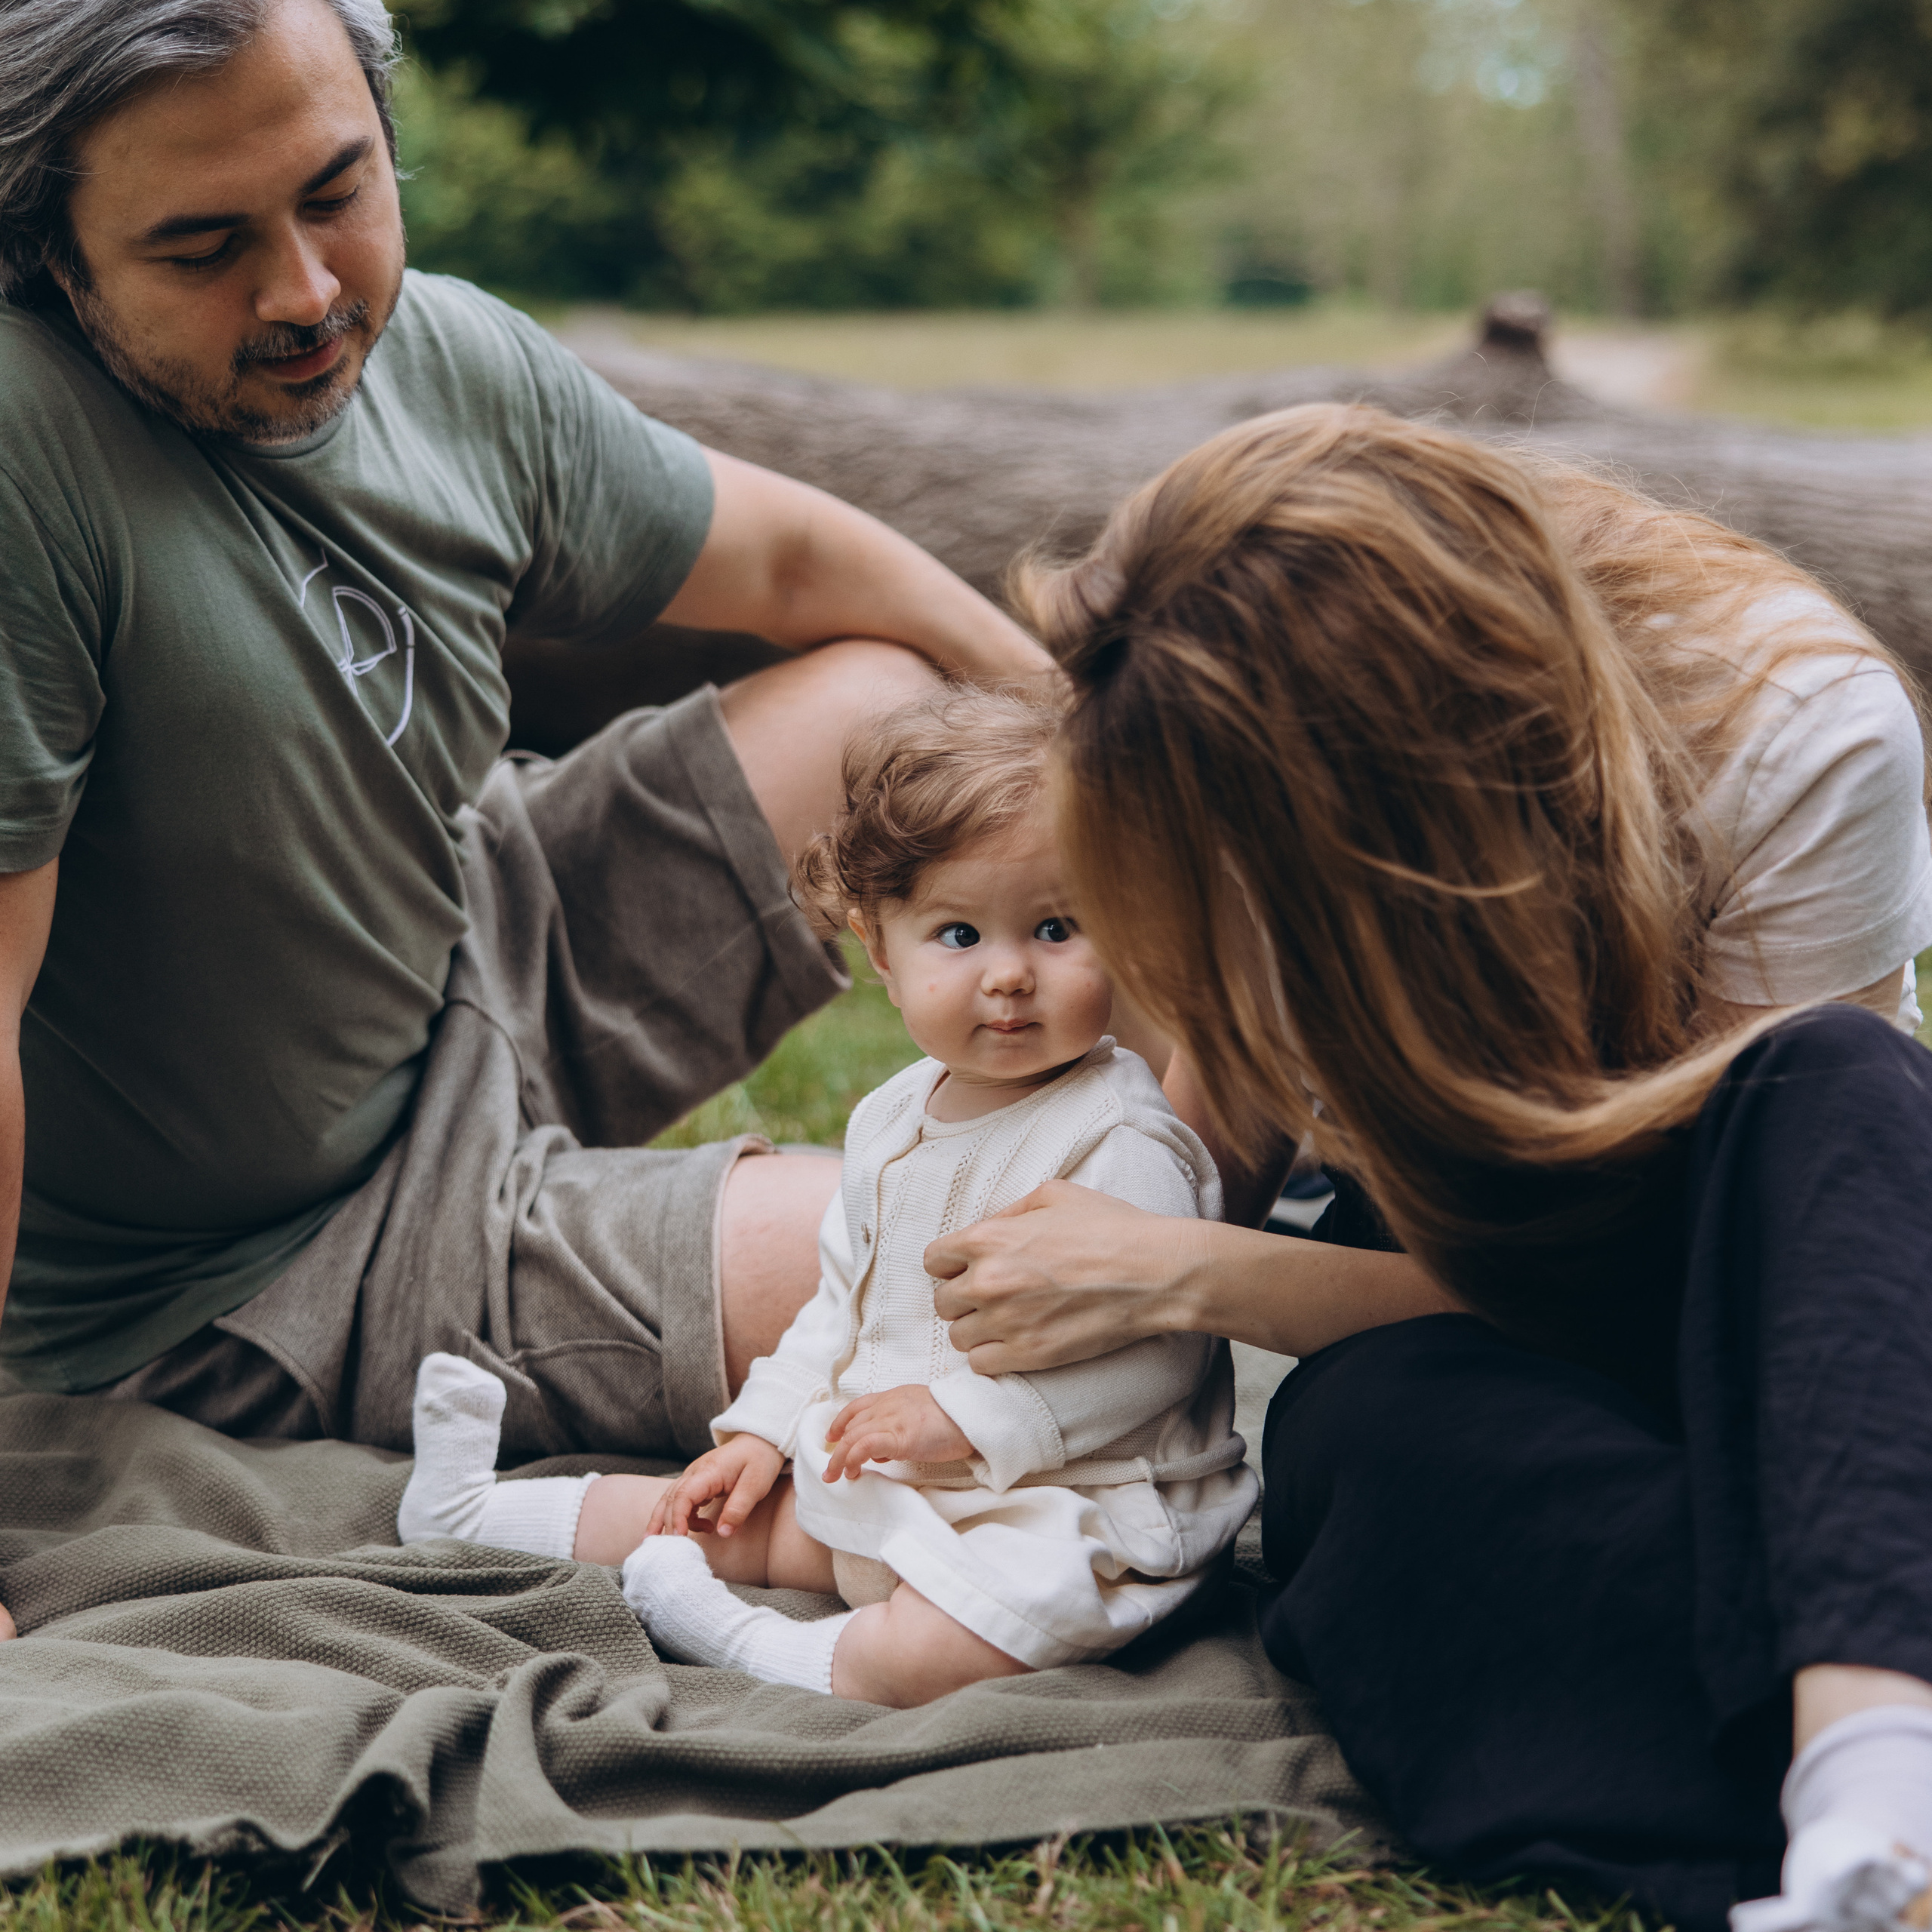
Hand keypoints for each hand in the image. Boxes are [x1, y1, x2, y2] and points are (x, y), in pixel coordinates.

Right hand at [645, 1433, 785, 1538]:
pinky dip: (677, 1517)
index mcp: (708, 1472)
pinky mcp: (696, 1483)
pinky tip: (688, 1531)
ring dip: (661, 1520)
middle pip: (672, 1499)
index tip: (679, 1537)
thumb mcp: (756, 1485)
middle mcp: (694, 1473)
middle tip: (670, 1549)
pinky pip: (679, 1500)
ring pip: (670, 1499)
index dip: (678, 1517)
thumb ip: (739, 1508)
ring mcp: (693, 1477)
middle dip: (667, 1524)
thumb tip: (723, 1533)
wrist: (760, 1442)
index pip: (684, 1495)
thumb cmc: (759, 1461)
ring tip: (656, 1543)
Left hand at [822, 1385, 973, 1480]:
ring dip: (840, 1459)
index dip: (841, 1422)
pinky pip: (865, 1446)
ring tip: (837, 1476)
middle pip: (851, 1426)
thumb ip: (899, 1426)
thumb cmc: (952, 1418)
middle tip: (831, 1469)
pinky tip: (853, 1471)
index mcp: (893, 1398)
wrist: (970, 1415)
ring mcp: (891, 1420)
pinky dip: (853, 1459)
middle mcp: (887, 1406)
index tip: (832, 1436)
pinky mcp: (898, 1437)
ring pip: (852, 1437)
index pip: (858, 1407)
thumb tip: (883, 1451)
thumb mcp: (920, 1414)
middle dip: (837, 1449)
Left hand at [925, 1179, 1205, 1374]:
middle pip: (943, 1302)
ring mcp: (1006, 1321)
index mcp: (987, 1238)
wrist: (1152, 1271)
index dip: (951, 1264)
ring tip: (1006, 1320)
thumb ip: (1009, 1212)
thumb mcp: (1054, 1195)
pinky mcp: (1028, 1354)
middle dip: (963, 1298)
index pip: (933, 1260)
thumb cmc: (1109, 1226)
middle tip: (993, 1295)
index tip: (969, 1268)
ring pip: (959, 1337)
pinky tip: (1015, 1342)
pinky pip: (980, 1364)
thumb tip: (988, 1228)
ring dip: (977, 1329)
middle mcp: (987, 1281)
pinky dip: (992, 1356)